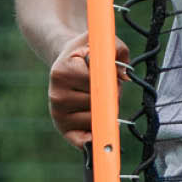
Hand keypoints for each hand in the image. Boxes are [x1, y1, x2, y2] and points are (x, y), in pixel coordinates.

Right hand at [47, 31, 129, 148]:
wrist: (64, 62)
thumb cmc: (86, 52)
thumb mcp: (99, 41)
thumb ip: (117, 49)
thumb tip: (124, 75)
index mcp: (63, 71)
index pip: (97, 84)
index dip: (111, 82)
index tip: (114, 80)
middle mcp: (56, 94)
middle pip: (98, 104)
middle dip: (110, 97)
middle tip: (106, 87)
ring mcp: (57, 113)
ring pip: (96, 120)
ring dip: (105, 111)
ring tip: (98, 97)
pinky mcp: (61, 128)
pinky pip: (84, 140)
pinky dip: (94, 137)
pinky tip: (97, 129)